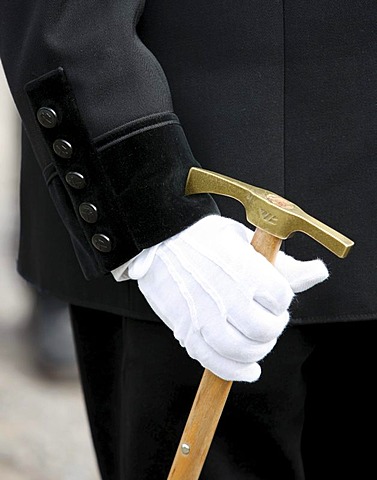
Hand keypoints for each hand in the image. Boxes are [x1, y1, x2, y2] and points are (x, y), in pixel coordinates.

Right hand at [123, 215, 328, 381]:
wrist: (158, 240)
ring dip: (258, 351)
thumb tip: (318, 273)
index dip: (281, 300)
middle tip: (269, 319)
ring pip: (242, 351)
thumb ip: (280, 263)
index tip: (275, 296)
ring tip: (258, 341)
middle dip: (273, 327)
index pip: (280, 298)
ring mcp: (204, 316)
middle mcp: (225, 296)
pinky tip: (248, 370)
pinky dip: (236, 372)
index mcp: (242, 269)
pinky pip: (215, 362)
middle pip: (264, 329)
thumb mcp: (243, 238)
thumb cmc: (201, 237)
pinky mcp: (186, 331)